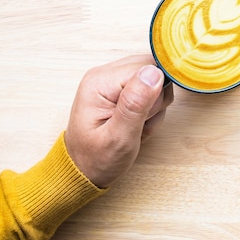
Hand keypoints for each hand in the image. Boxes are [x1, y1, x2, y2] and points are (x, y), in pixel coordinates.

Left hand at [64, 55, 173, 187]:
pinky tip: (136, 125)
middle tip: (139, 124)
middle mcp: (104, 75)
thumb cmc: (96, 159)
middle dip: (155, 101)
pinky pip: (149, 90)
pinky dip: (150, 110)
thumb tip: (153, 73)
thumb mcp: (119, 138)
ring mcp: (112, 80)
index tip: (143, 117)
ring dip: (153, 108)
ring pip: (154, 81)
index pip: (146, 68)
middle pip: (152, 71)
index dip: (155, 94)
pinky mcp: (119, 88)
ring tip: (136, 127)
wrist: (83, 171)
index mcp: (100, 82)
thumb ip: (135, 104)